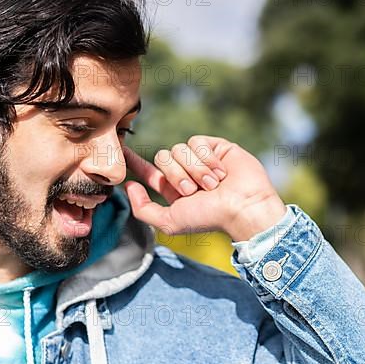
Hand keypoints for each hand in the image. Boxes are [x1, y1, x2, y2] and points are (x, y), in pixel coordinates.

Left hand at [123, 135, 286, 241]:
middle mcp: (186, 172)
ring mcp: (201, 158)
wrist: (242, 206)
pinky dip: (207, 159)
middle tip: (194, 191)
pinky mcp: (216, 146)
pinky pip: (197, 142)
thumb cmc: (209, 218)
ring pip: (179, 149)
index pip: (149, 171)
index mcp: (174, 189)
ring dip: (195, 170)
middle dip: (176, 175)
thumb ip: (143, 209)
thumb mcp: (170, 221)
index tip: (122, 151)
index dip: (135, 162)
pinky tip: (221, 172)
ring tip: (212, 184)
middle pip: (163, 157)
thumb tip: (129, 186)